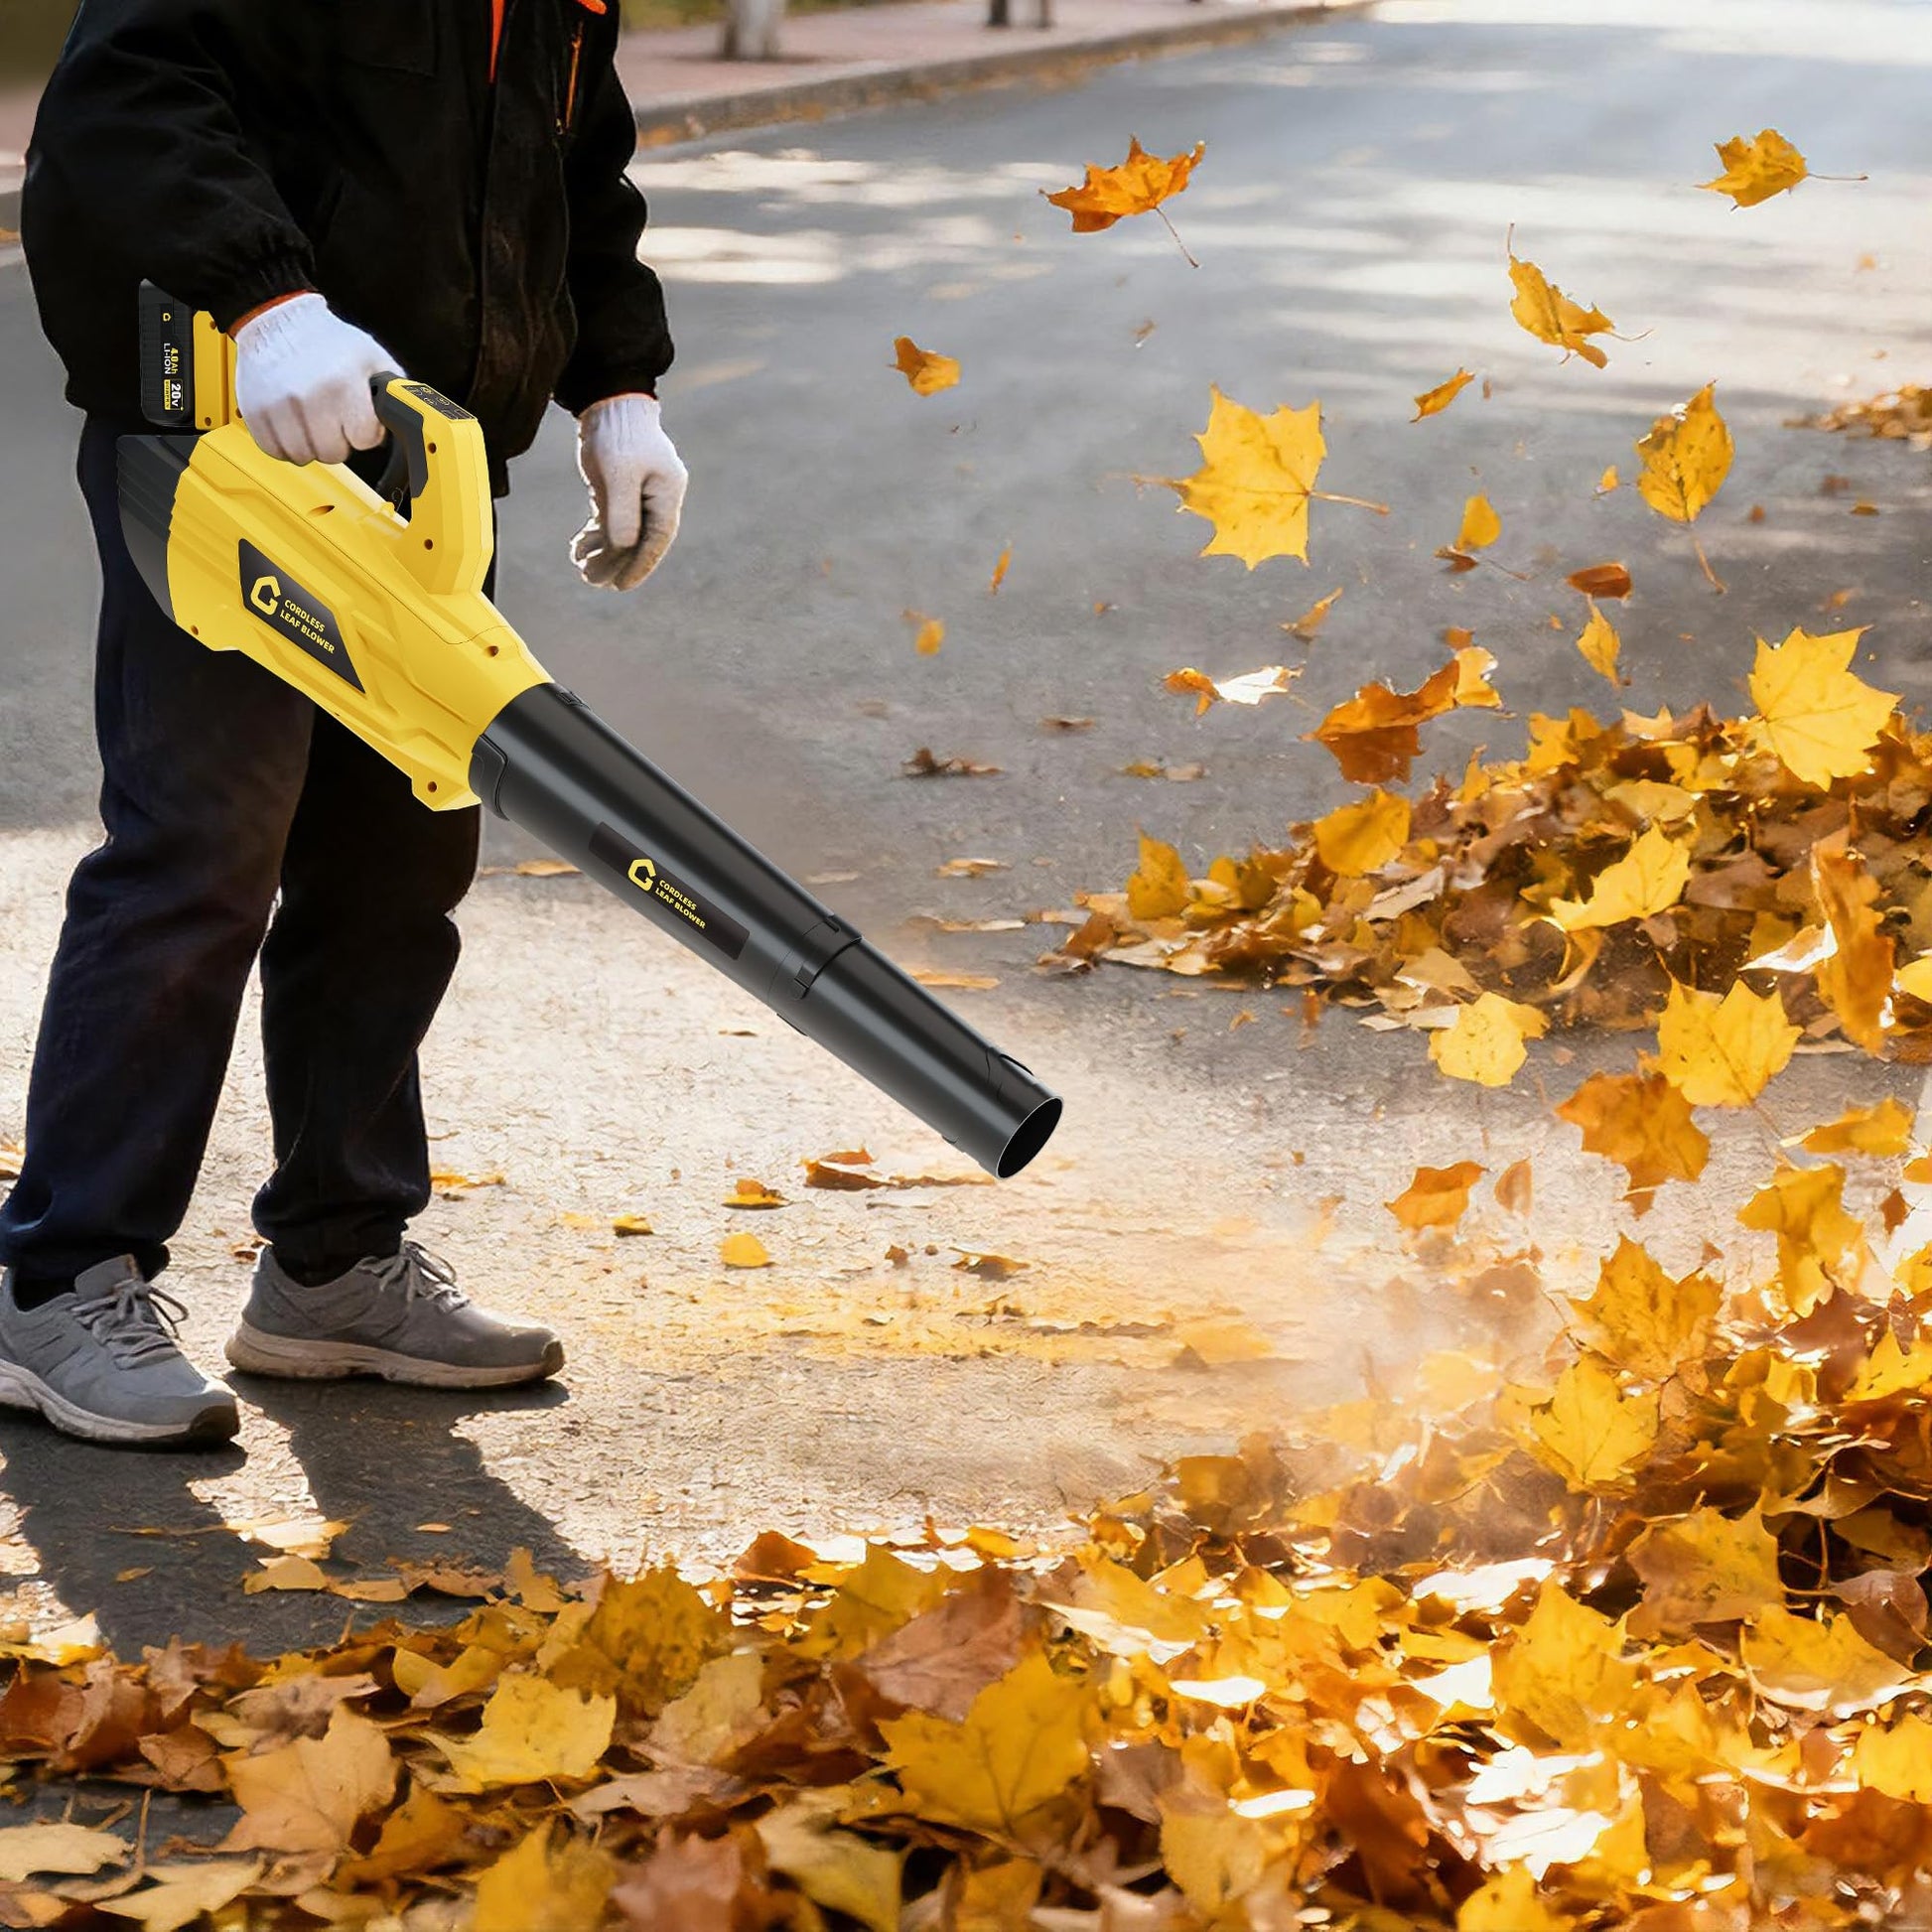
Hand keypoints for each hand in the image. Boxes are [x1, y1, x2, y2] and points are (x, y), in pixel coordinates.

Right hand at [233, 292, 395, 464]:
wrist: (277, 319)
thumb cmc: (327, 340)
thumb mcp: (372, 357)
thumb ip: (394, 391)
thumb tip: (409, 419)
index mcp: (343, 383)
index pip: (364, 440)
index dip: (365, 432)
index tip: (359, 420)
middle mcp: (309, 396)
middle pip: (334, 454)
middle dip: (339, 440)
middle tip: (333, 418)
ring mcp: (278, 405)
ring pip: (304, 457)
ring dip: (311, 444)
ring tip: (311, 418)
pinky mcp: (254, 412)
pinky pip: (275, 451)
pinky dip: (284, 443)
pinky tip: (291, 422)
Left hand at [572, 394, 687, 590]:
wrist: (608, 402)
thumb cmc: (619, 433)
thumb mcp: (619, 472)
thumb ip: (623, 510)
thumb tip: (623, 547)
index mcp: (667, 493)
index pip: (657, 539)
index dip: (640, 565)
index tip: (622, 586)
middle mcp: (656, 498)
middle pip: (639, 541)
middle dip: (616, 563)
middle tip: (593, 581)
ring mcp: (637, 496)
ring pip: (623, 535)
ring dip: (604, 554)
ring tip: (582, 570)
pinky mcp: (618, 491)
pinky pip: (610, 522)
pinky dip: (596, 537)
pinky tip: (579, 549)